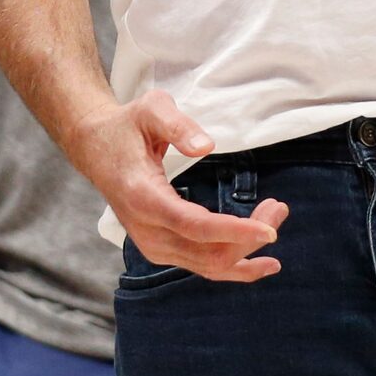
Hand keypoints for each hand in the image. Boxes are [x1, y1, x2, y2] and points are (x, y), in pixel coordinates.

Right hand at [70, 89, 287, 283]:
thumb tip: (207, 146)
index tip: (270, 231)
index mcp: (143, 196)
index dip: (234, 232)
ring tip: (276, 215)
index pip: (194, 226)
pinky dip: (233, 265)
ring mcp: (151, 244)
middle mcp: (146, 229)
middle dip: (250, 237)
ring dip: (247, 250)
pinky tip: (261, 264)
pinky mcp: (160, 248)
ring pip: (207, 264)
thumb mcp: (151, 109)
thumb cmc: (127, 125)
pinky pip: (200, 265)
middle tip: (279, 207)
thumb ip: (179, 125)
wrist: (95, 147)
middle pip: (207, 251)